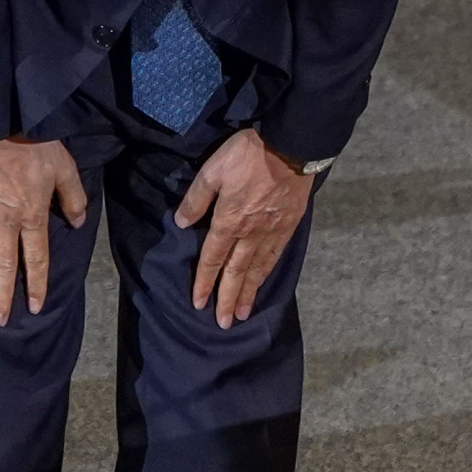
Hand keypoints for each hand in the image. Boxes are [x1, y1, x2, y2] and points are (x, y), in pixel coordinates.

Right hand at [0, 136, 88, 324]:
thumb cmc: (32, 143)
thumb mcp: (64, 168)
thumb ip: (73, 198)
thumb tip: (77, 223)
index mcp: (32, 217)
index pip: (35, 260)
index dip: (35, 285)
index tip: (33, 307)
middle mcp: (4, 223)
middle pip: (3, 267)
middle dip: (2, 296)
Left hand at [173, 128, 315, 327]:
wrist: (291, 148)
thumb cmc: (247, 155)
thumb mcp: (212, 170)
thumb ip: (196, 198)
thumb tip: (181, 223)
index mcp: (228, 221)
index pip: (213, 258)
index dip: (205, 282)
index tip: (199, 303)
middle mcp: (250, 233)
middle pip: (236, 272)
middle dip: (228, 299)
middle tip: (224, 323)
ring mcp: (272, 232)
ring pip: (257, 269)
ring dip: (248, 293)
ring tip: (243, 313)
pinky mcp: (288, 226)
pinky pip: (275, 257)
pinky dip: (267, 274)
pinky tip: (263, 282)